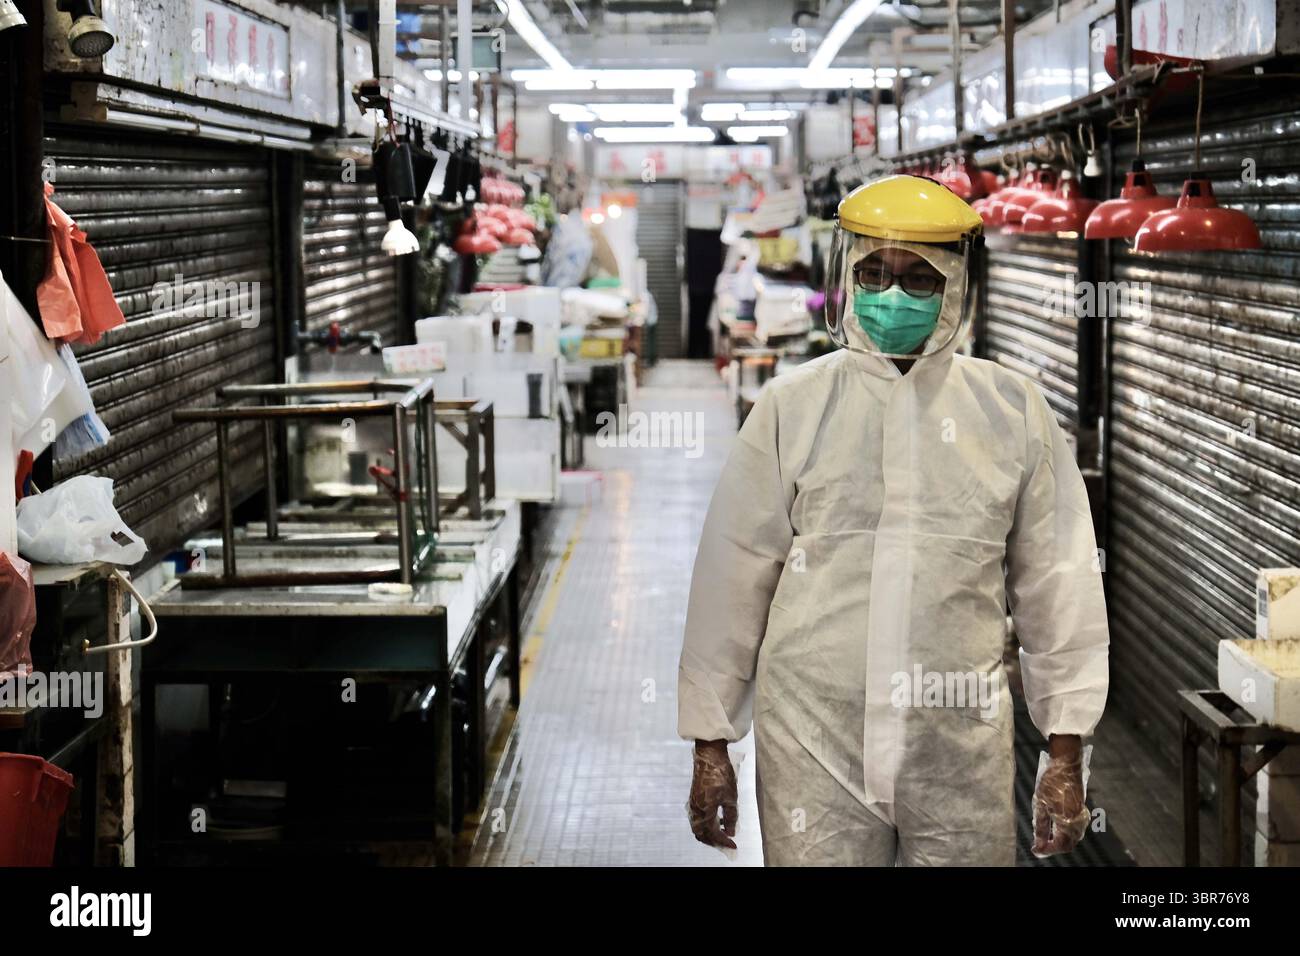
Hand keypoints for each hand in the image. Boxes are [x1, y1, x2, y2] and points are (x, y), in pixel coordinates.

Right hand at [688, 740, 737, 848]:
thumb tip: (730, 832)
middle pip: (701, 834)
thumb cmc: (721, 774)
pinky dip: (705, 824)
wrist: (709, 755)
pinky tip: (716, 820)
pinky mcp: (693, 798)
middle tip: (726, 843)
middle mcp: (695, 810)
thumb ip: (731, 817)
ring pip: (697, 826)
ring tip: (722, 833)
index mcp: (705, 811)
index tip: (734, 845)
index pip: (713, 834)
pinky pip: (696, 818)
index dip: (724, 841)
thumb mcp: (731, 797)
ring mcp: (692, 803)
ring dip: (708, 833)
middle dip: (713, 842)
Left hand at [1031, 736, 1090, 857]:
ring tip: (1044, 837)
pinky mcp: (1081, 811)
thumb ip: (1041, 826)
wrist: (1066, 765)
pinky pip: (1075, 829)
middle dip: (1053, 847)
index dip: (1047, 850)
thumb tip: (1038, 844)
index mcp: (1068, 821)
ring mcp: (1081, 816)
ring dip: (1059, 840)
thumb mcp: (1041, 804)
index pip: (1060, 846)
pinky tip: (1055, 827)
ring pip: (1072, 837)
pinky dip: (1065, 833)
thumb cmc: (1052, 783)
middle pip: (1068, 844)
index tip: (1036, 849)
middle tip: (1039, 844)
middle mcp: (1078, 822)